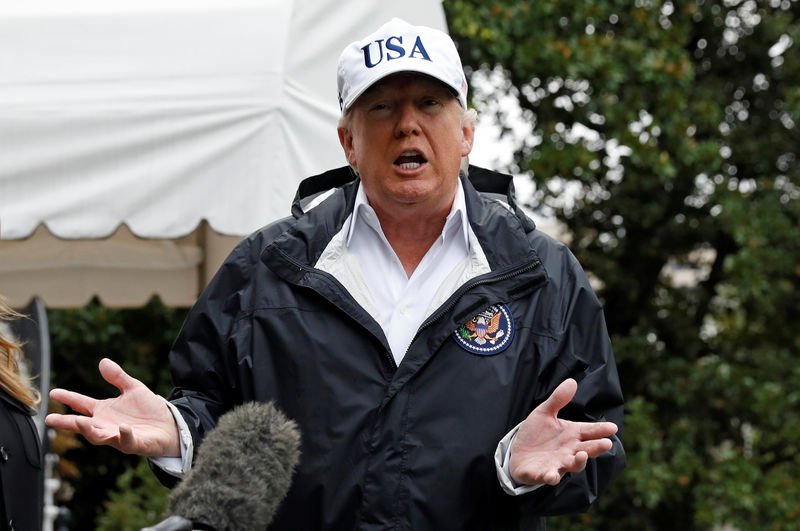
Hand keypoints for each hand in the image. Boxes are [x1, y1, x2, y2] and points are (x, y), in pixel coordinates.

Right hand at [46, 358, 180, 456]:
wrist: (169, 426)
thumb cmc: (148, 410)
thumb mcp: (133, 388)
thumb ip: (118, 377)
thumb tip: (103, 361)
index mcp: (104, 412)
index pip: (82, 404)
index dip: (68, 398)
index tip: (53, 392)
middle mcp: (106, 425)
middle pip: (83, 425)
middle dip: (68, 423)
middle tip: (50, 420)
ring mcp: (118, 436)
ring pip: (99, 437)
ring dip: (90, 431)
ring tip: (81, 422)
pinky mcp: (133, 444)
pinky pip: (126, 441)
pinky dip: (123, 435)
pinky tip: (123, 428)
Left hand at [509, 378, 617, 485]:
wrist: (518, 453)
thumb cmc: (536, 434)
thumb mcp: (544, 413)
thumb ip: (558, 399)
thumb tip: (572, 381)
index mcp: (571, 434)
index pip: (590, 431)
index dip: (601, 429)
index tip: (613, 428)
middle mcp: (569, 450)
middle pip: (587, 449)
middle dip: (597, 447)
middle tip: (606, 443)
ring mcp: (558, 463)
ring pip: (573, 465)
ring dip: (579, 461)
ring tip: (582, 454)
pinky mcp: (543, 473)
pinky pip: (549, 476)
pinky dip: (551, 477)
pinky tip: (551, 475)